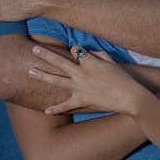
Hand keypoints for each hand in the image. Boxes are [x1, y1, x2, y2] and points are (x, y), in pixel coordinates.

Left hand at [30, 44, 147, 115]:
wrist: (129, 96)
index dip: (75, 49)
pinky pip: (66, 105)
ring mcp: (79, 87)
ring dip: (42, 76)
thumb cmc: (123, 78)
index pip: (76, 51)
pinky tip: (46, 111)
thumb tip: (90, 52)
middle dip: (45, 54)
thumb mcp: (113, 62)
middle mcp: (81, 73)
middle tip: (34, 49)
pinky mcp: (81, 100)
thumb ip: (100, 55)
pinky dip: (56, 109)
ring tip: (30, 71)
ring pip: (56, 80)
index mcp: (90, 62)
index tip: (74, 51)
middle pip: (59, 62)